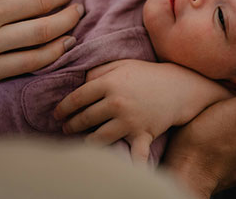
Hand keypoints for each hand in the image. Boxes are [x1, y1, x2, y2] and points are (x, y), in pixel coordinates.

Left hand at [53, 60, 230, 163]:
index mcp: (109, 83)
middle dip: (72, 125)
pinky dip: (129, 166)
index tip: (57, 113)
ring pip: (99, 138)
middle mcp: (117, 103)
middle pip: (85, 119)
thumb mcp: (122, 64)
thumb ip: (98, 71)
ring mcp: (130, 121)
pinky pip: (135, 155)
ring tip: (82, 142)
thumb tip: (79, 82)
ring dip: (87, 142)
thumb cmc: (147, 74)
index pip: (77, 98)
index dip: (63, 107)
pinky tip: (118, 171)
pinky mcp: (142, 134)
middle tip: (67, 127)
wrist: (178, 87)